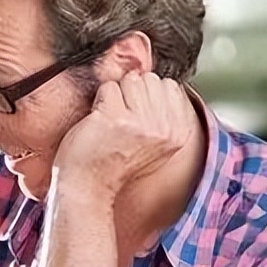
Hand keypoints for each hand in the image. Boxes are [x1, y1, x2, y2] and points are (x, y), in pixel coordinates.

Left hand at [53, 70, 195, 200]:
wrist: (88, 187)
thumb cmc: (114, 162)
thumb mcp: (154, 144)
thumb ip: (165, 115)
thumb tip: (164, 81)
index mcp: (178, 133)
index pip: (170, 85)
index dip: (146, 96)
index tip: (134, 120)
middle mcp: (164, 128)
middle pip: (150, 79)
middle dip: (131, 93)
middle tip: (120, 123)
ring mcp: (140, 122)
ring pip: (130, 80)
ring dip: (115, 95)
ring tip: (110, 122)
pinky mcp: (115, 118)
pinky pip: (108, 87)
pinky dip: (99, 101)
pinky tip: (99, 123)